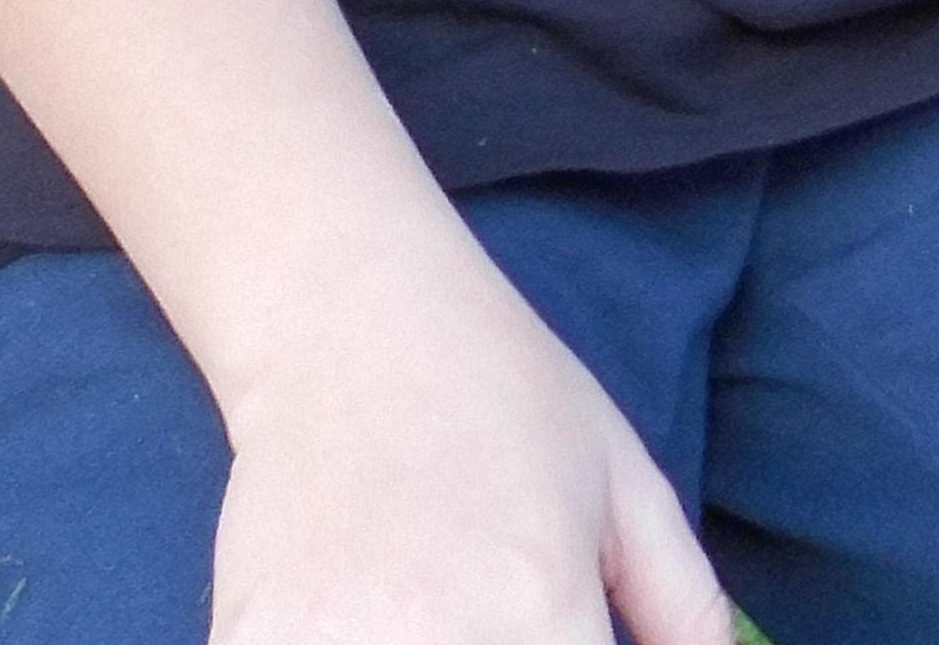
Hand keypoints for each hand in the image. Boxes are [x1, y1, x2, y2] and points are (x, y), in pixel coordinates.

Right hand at [207, 304, 727, 644]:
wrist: (352, 325)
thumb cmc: (506, 396)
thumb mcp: (629, 487)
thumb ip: (684, 607)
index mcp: (542, 614)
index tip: (568, 637)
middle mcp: (438, 642)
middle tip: (499, 611)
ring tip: (433, 607)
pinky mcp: (254, 641)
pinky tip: (364, 615)